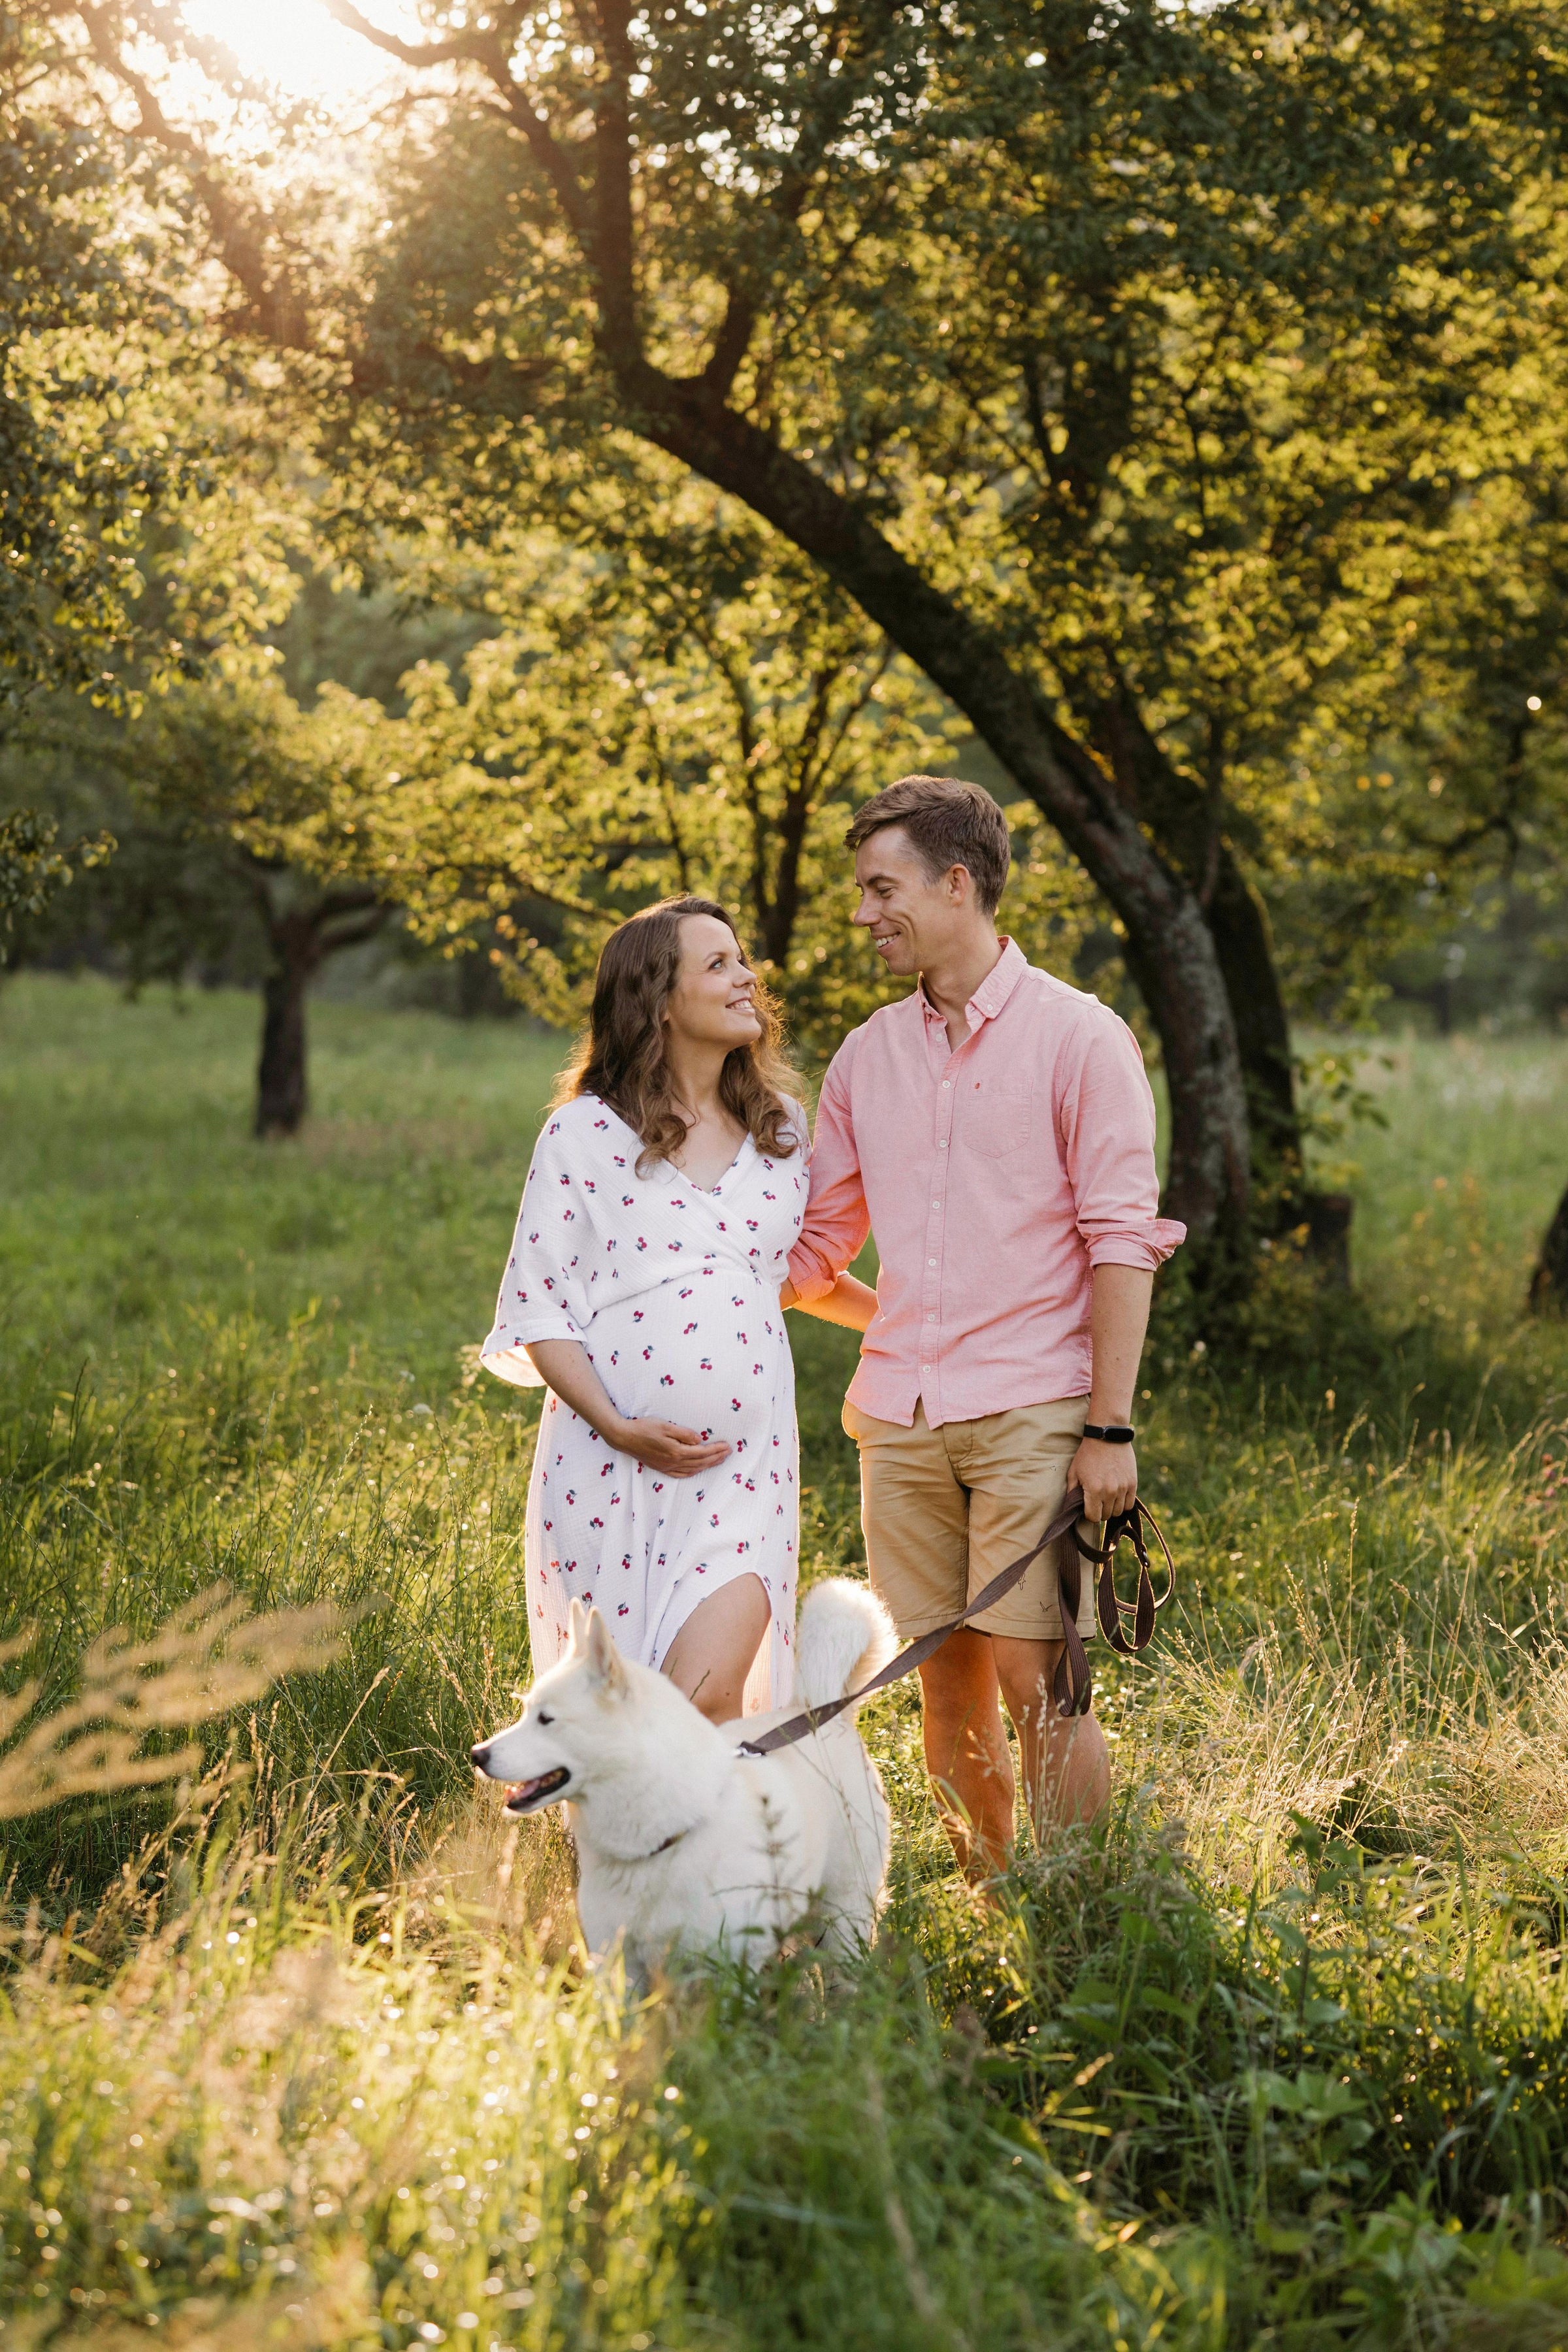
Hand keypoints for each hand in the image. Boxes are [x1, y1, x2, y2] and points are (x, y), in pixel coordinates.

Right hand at [607, 1417, 731, 1477]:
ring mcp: (666, 1467)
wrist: (624, 1437)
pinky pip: (680, 1475)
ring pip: (692, 1470)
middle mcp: (673, 1462)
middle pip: (700, 1463)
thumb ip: (684, 1434)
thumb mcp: (665, 1426)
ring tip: (718, 1461)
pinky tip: (697, 1470)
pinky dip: (692, 1473)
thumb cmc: (644, 1428)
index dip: (716, 1450)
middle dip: (716, 1458)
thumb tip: (699, 1440)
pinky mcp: (661, 1468)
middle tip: (728, 1453)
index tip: (727, 1446)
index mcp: (676, 1451)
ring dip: (707, 1466)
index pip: (702, 1452)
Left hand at [1070, 1437, 1137, 1525]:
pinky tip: (1117, 1496)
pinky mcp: (1133, 1483)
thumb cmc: (1087, 1454)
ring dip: (1111, 1508)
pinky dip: (1123, 1503)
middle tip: (1096, 1500)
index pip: (1093, 1517)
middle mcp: (1110, 1491)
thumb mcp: (1073, 1472)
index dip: (1089, 1514)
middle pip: (1106, 1516)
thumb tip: (1072, 1508)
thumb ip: (1072, 1492)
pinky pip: (1130, 1504)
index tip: (1088, 1506)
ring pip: (1118, 1512)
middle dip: (1100, 1511)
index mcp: (1094, 1490)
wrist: (1107, 1436)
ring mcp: (1123, 1488)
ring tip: (1106, 1497)